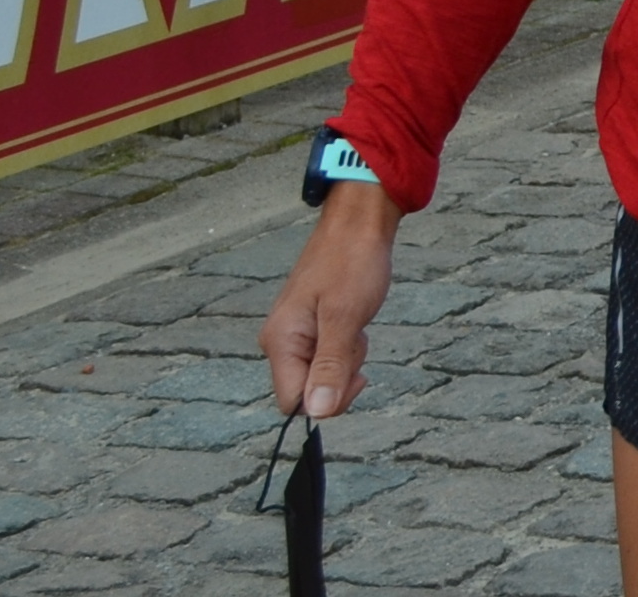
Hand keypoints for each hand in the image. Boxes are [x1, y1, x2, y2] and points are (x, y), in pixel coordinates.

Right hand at [260, 186, 399, 417]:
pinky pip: (331, 355)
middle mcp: (281, 342)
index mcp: (280, 342)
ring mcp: (296, 335)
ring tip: (355, 321)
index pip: (292, 402)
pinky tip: (354, 319)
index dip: (325, 400)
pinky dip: (348, 344)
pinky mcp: (312, 328)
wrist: (358, 224)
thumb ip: (330, 366)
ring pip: (324, 374)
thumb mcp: (345, 317)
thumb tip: (317, 413)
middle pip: (309, 390)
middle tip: (356, 338)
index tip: (357, 376)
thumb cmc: (351, 263)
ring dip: (348, 357)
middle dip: (340, 374)